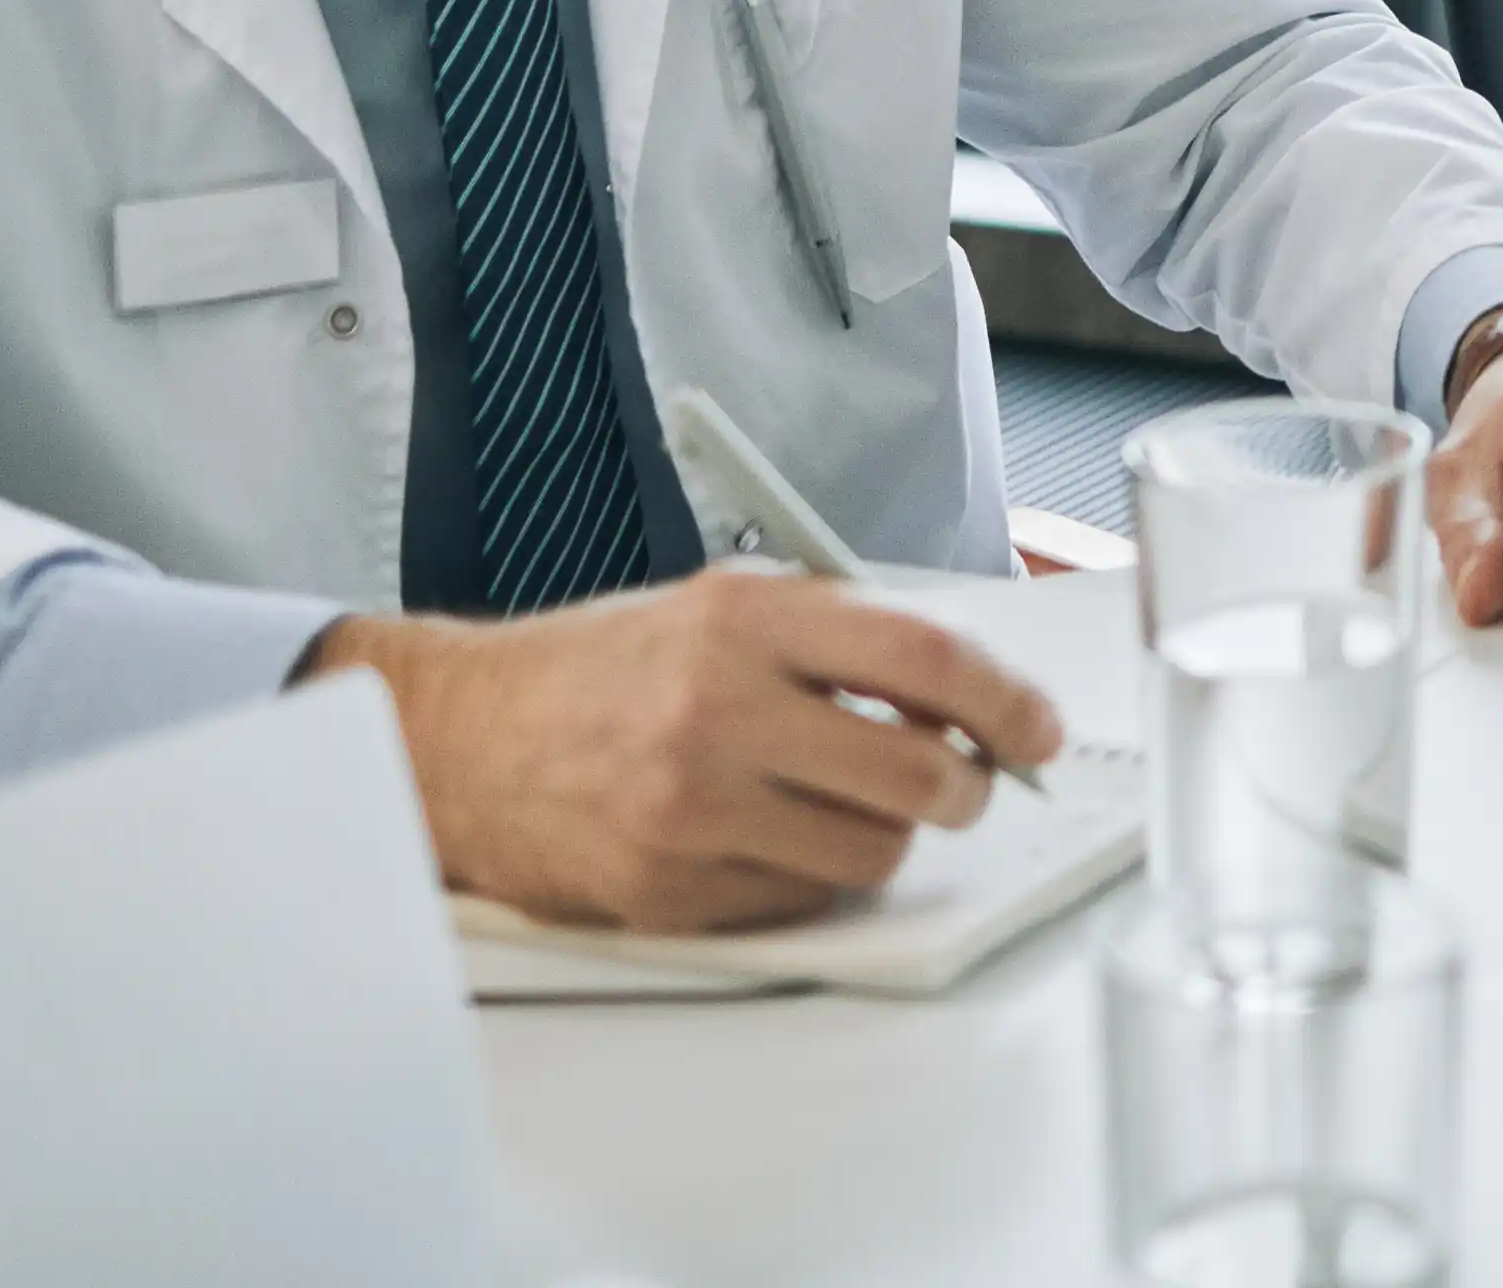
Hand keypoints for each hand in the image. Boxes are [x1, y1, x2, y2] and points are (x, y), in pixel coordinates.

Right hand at [310, 569, 1060, 932]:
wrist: (464, 738)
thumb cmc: (603, 668)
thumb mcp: (722, 604)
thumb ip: (839, 635)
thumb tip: (966, 690)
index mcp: (746, 622)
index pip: (927, 661)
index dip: (1008, 702)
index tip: (1038, 728)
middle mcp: (720, 712)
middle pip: (919, 772)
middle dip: (968, 784)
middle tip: (966, 779)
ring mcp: (692, 810)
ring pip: (874, 850)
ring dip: (889, 833)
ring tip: (848, 800)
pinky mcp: (669, 891)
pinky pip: (803, 899)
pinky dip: (813, 873)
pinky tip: (774, 833)